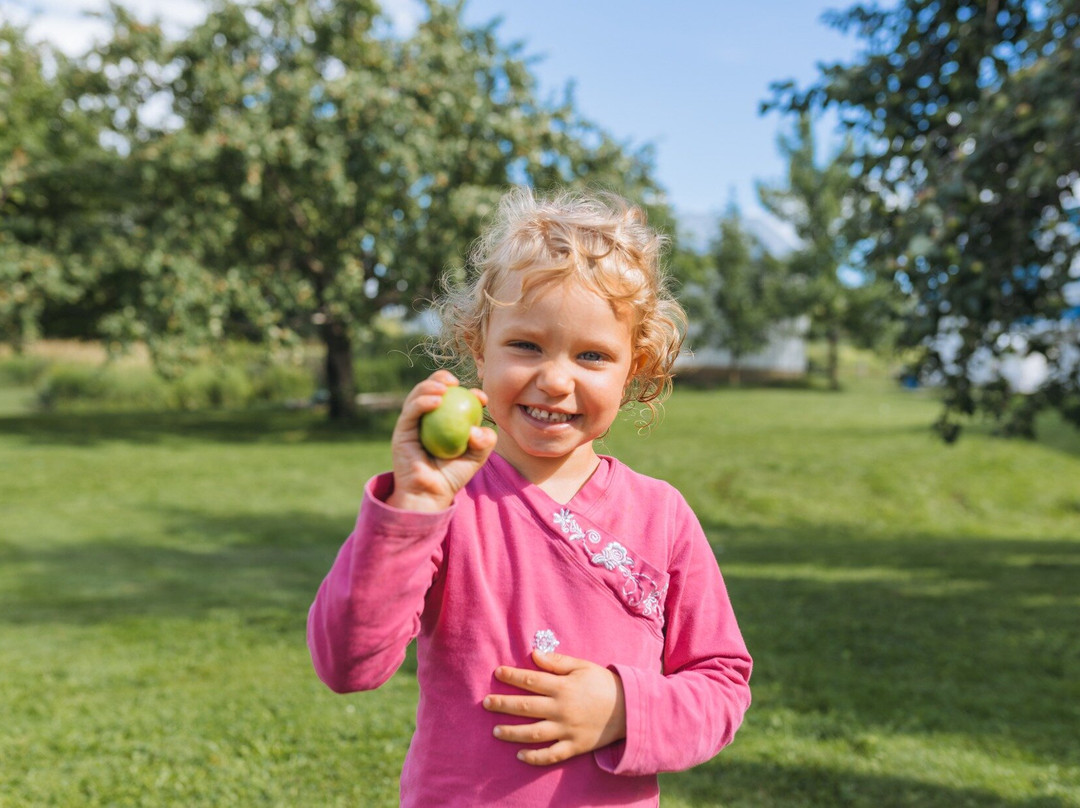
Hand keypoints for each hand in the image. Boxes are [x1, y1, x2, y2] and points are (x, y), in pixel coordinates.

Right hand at [387, 370, 496, 511]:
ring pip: (418, 395)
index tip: (482, 397)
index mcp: (443, 422)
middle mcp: (427, 419)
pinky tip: (437, 400)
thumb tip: (479, 427)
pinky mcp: (401, 431)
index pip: (453, 400)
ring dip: (430, 385)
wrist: (429, 495)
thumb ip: (484, 442)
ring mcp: (413, 424)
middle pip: (431, 390)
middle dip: (442, 378)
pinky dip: (423, 401)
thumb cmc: (452, 477)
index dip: (467, 393)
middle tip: (456, 381)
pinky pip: (411, 411)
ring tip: (445, 388)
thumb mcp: (476, 458)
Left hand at [482, 649, 626, 765]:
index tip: (497, 673)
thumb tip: (533, 654)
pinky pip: (552, 755)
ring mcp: (568, 730)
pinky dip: (535, 758)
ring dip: (512, 733)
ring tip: (496, 730)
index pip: (531, 680)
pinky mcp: (575, 747)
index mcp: (563, 687)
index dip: (512, 676)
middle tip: (485, 704)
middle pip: (526, 707)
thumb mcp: (583, 666)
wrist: (630, 708)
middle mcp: (562, 709)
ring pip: (534, 733)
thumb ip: (557, 662)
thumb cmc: (604, 683)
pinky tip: (520, 756)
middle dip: (503, 705)